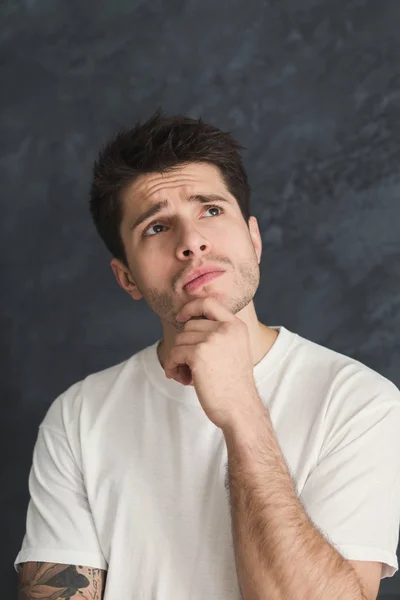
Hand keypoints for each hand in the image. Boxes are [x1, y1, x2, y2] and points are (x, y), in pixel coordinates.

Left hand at [163, 297, 262, 429]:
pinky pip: (174, 354)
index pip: (209, 302)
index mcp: (236, 326)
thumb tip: (187, 324)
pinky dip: (172, 366)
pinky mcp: (199, 353)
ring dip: (178, 358)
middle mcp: (226, 328)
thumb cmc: (234, 385)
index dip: (191, 307)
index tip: (180, 317)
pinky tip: (181, 378)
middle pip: (189, 326)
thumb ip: (218, 334)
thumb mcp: (234, 350)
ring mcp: (213, 339)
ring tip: (187, 375)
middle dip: (184, 345)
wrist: (240, 408)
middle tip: (188, 366)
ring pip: (180, 340)